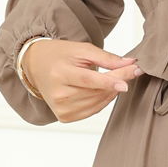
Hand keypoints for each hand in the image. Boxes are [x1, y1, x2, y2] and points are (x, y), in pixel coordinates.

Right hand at [22, 39, 143, 122]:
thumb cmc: (60, 55)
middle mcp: (58, 94)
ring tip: (112, 78)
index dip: (110, 80)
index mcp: (60, 73)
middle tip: (129, 70)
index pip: (89, 80)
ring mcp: (61, 108)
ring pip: (98, 103)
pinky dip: (102, 100)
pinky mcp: (64, 117)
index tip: (130, 78)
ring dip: (111, 91)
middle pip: (96, 91)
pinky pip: (93, 110)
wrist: (36, 66)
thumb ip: (107, 58)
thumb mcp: (82, 50)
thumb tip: (131, 64)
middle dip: (117, 81)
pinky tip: (102, 90)